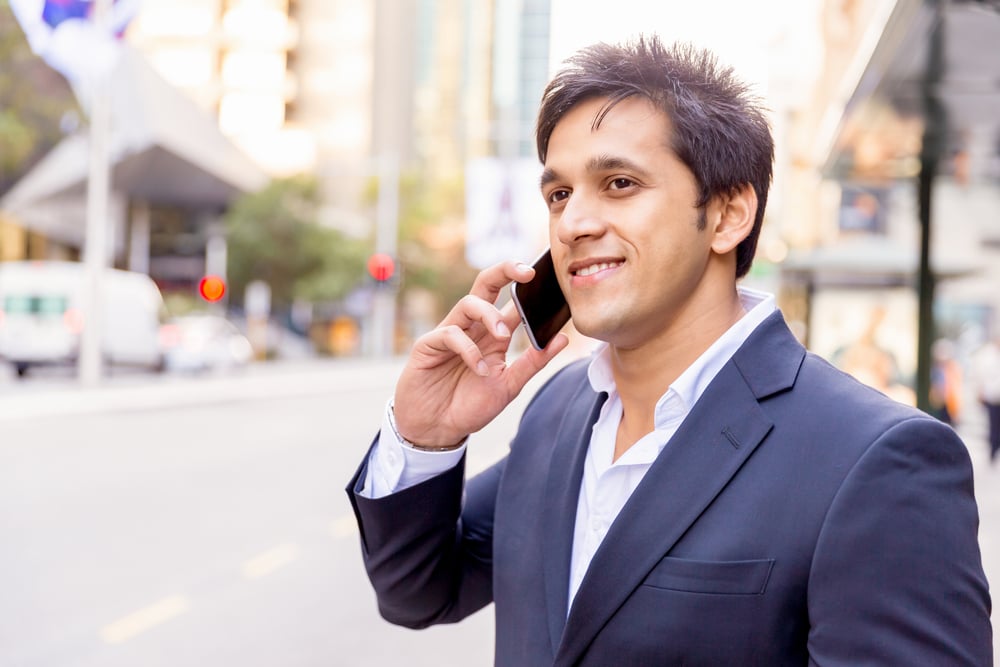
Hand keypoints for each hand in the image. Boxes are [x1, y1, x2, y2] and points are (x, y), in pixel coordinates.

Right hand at [392, 260, 568, 447]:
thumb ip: (533, 362)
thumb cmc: (469, 406)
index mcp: (493, 334)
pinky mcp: (429, 344)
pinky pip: (451, 333)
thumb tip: (563, 338)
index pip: (511, 301)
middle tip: (527, 273)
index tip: (547, 276)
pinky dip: (469, 350)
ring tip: (503, 337)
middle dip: (505, 271)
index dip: (526, 287)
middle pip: (486, 284)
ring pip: (468, 303)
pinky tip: (480, 369)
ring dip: (490, 316)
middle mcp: (472, 328)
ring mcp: (450, 333)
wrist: (437, 430)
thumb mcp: (509, 385)